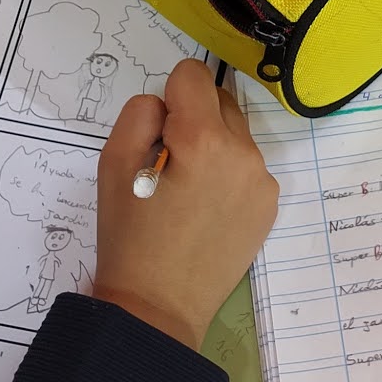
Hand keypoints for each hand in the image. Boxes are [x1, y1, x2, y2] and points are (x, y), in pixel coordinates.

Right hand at [90, 59, 279, 348]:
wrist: (159, 306)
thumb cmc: (130, 237)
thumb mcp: (113, 164)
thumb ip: (140, 115)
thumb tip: (167, 106)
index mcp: (203, 139)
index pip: (193, 75)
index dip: (169, 96)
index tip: (157, 134)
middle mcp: (243, 153)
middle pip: (220, 101)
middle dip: (193, 119)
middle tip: (168, 166)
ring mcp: (262, 181)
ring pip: (236, 134)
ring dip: (213, 146)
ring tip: (187, 191)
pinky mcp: (269, 205)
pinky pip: (248, 167)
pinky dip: (228, 175)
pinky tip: (206, 209)